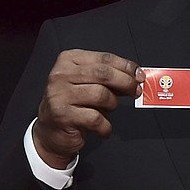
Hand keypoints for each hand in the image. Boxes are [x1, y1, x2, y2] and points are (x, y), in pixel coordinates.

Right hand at [33, 50, 144, 167]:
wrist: (50, 131)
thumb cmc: (73, 104)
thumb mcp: (87, 83)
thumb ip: (108, 78)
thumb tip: (135, 77)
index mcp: (68, 60)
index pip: (104, 58)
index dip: (126, 66)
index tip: (139, 75)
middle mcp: (61, 74)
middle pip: (103, 74)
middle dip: (126, 82)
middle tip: (135, 91)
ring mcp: (60, 94)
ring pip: (101, 95)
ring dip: (113, 104)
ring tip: (110, 110)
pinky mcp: (62, 115)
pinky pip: (95, 118)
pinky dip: (105, 126)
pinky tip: (103, 128)